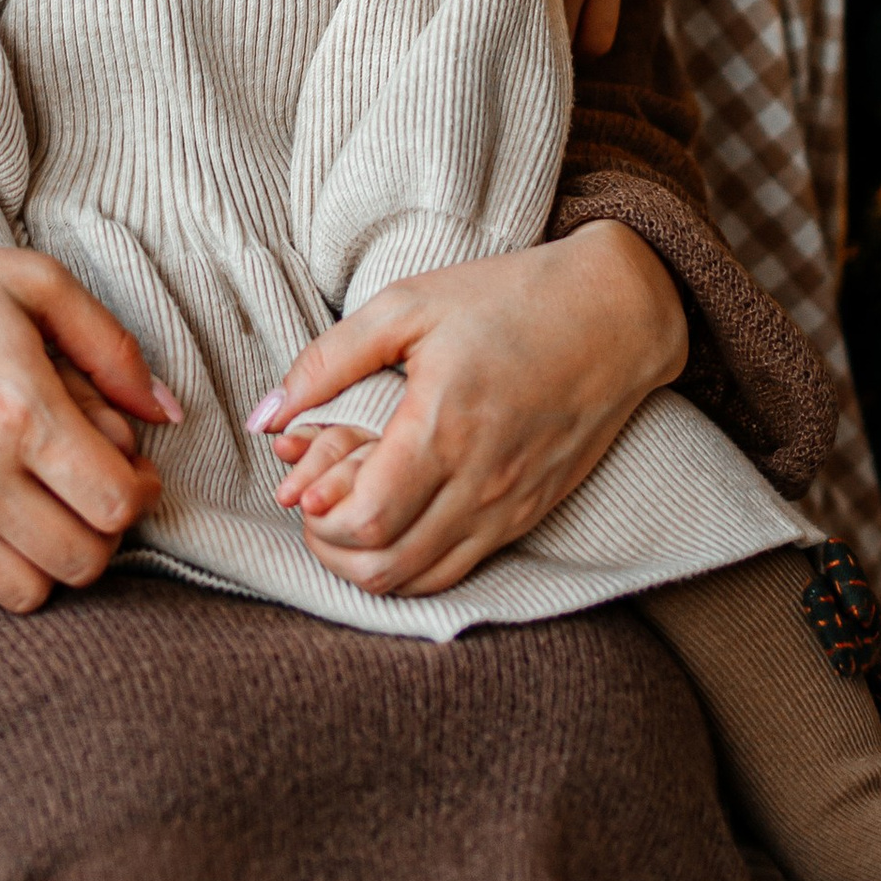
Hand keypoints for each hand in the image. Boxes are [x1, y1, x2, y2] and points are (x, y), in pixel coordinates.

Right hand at [0, 222, 180, 612]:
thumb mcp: (35, 283)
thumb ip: (112, 349)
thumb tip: (165, 414)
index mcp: (20, 410)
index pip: (116, 505)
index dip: (142, 494)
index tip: (134, 472)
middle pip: (81, 562)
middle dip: (106, 532)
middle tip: (95, 493)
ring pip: (26, 592)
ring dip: (51, 558)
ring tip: (47, 508)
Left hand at [255, 220, 686, 599]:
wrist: (614, 313)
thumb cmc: (507, 299)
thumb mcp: (409, 305)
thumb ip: (328, 360)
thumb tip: (265, 416)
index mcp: (444, 427)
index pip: (366, 521)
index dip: (317, 520)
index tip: (299, 485)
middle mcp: (480, 483)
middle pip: (386, 567)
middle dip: (331, 550)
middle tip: (313, 506)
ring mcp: (510, 507)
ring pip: (423, 581)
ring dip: (370, 565)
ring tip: (347, 518)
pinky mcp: (530, 515)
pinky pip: (461, 570)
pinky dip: (415, 564)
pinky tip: (397, 525)